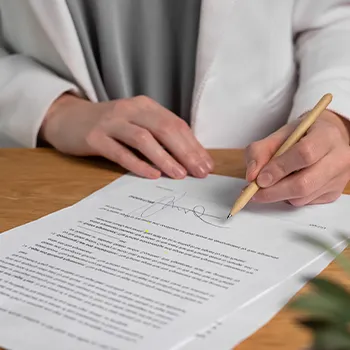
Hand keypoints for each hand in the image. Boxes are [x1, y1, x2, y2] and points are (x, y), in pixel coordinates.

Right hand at [39, 93, 213, 178]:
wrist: (69, 119)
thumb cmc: (110, 126)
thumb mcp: (137, 123)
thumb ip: (158, 136)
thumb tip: (187, 158)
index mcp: (145, 106)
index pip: (176, 124)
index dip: (194, 145)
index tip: (207, 164)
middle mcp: (130, 110)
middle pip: (164, 129)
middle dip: (186, 152)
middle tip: (200, 172)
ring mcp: (111, 123)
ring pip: (144, 138)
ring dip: (165, 158)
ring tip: (180, 175)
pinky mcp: (95, 137)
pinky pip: (120, 152)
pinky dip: (137, 164)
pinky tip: (152, 175)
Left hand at [245, 110, 349, 205]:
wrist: (325, 138)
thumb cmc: (301, 136)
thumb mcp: (278, 136)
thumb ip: (259, 151)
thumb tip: (251, 176)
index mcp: (326, 135)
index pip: (304, 154)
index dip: (279, 168)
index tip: (259, 178)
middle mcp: (338, 158)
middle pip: (304, 183)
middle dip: (274, 191)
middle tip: (254, 192)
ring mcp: (339, 178)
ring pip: (303, 197)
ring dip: (278, 195)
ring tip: (268, 186)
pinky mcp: (333, 193)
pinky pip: (305, 203)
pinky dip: (288, 198)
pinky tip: (285, 186)